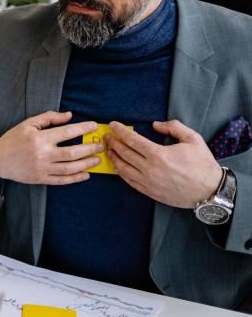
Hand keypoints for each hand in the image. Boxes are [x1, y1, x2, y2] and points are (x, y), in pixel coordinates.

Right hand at [0, 111, 101, 184]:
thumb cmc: (13, 139)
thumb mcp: (28, 124)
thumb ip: (49, 118)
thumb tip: (69, 116)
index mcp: (40, 138)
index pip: (67, 132)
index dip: (83, 128)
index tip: (93, 126)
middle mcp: (43, 154)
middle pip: (73, 152)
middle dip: (90, 149)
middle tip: (100, 145)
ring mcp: (42, 168)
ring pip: (70, 168)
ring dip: (86, 164)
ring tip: (96, 159)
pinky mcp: (41, 179)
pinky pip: (62, 181)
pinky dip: (75, 178)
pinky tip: (85, 174)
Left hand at [105, 120, 220, 207]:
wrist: (210, 191)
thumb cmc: (202, 164)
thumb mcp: (192, 139)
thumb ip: (174, 127)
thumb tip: (155, 125)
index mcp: (158, 154)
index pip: (132, 140)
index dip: (120, 131)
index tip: (113, 125)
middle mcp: (149, 168)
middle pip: (124, 153)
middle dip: (113, 142)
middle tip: (107, 136)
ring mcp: (147, 182)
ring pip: (122, 168)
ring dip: (113, 157)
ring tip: (109, 150)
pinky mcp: (149, 192)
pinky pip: (128, 181)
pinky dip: (120, 172)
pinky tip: (118, 166)